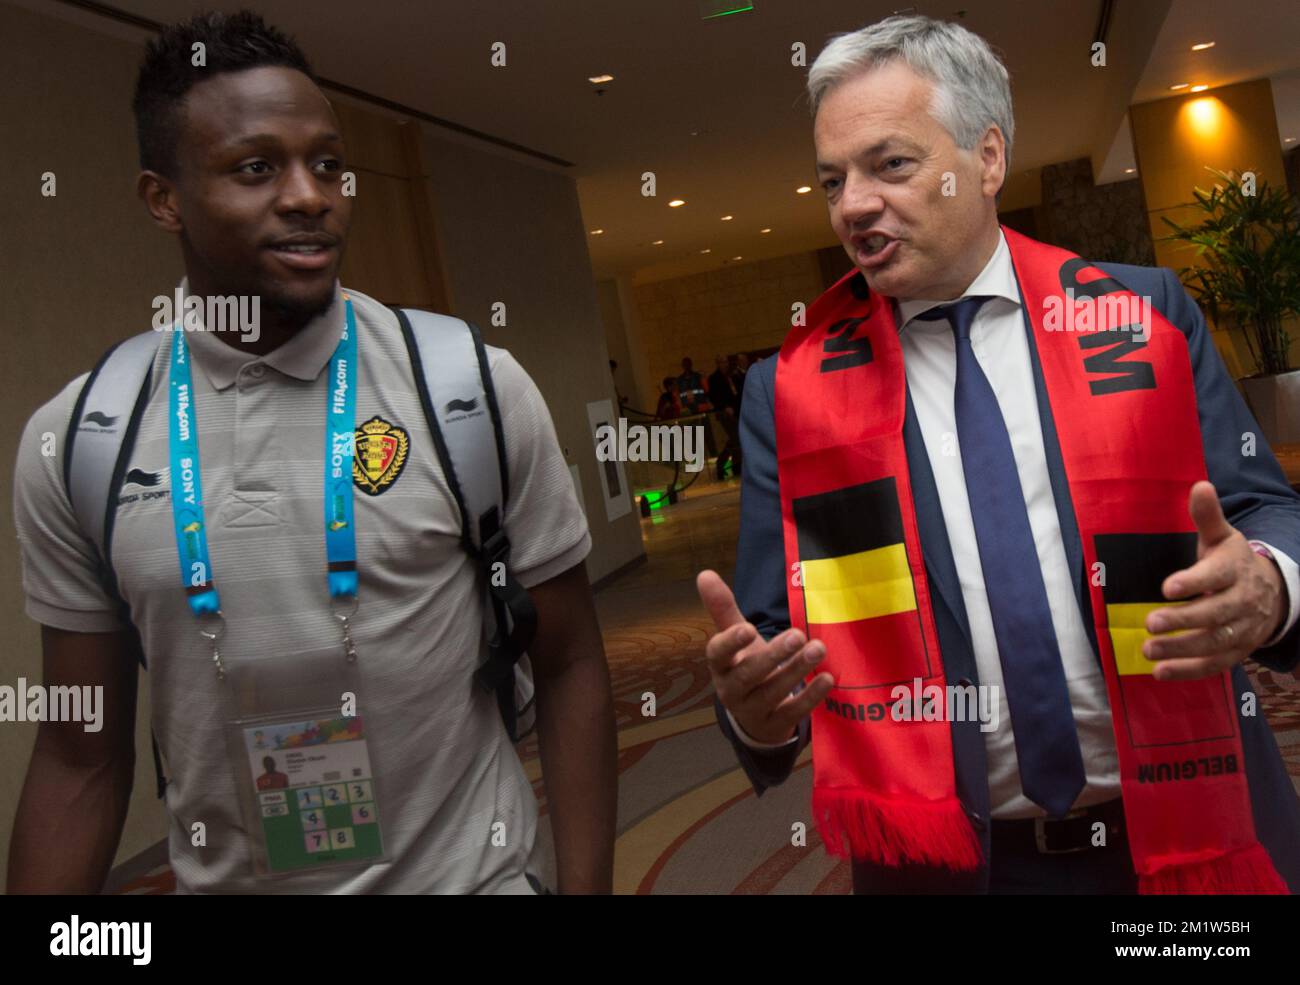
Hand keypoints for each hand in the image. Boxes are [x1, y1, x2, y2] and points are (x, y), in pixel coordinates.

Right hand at [696, 569, 833, 743]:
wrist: (756, 715)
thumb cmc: (746, 666)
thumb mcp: (736, 639)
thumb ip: (723, 608)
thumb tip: (704, 573)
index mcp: (721, 665)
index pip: (718, 654)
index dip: (731, 642)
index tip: (749, 628)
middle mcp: (731, 690)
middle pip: (748, 674)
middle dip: (773, 655)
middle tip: (799, 635)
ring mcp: (752, 710)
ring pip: (772, 692)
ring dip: (796, 670)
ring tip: (818, 648)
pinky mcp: (775, 724)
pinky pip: (792, 712)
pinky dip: (810, 696)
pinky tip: (826, 678)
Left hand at [1142, 481, 1285, 680]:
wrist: (1272, 591)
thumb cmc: (1232, 562)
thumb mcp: (1222, 537)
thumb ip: (1207, 516)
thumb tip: (1199, 485)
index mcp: (1236, 570)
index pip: (1217, 576)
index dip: (1194, 582)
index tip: (1167, 587)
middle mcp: (1243, 602)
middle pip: (1215, 614)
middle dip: (1183, 621)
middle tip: (1150, 623)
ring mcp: (1243, 629)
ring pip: (1214, 642)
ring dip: (1181, 649)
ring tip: (1149, 650)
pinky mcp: (1237, 651)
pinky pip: (1215, 665)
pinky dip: (1188, 670)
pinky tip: (1160, 672)